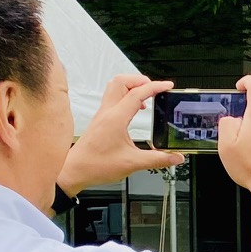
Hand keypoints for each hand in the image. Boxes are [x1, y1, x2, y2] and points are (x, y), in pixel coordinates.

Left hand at [58, 74, 185, 193]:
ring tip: (146, 95)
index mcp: (116, 119)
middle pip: (122, 81)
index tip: (167, 86)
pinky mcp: (100, 119)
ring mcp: (102, 114)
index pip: (137, 93)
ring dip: (132, 86)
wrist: (75, 171)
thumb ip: (158, 160)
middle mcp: (107, 112)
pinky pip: (113, 98)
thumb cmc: (96, 165)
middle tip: (155, 88)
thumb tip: (175, 157)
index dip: (155, 87)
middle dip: (141, 80)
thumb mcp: (133, 163)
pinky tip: (134, 109)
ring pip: (115, 87)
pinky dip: (126, 96)